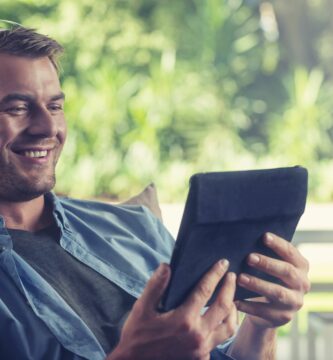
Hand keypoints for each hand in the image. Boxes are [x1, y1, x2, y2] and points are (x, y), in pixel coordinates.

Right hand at [108, 260, 236, 359]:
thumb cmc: (137, 334)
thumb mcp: (141, 308)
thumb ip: (155, 286)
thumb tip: (166, 266)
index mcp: (184, 320)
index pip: (205, 291)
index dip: (215, 274)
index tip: (223, 263)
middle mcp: (197, 335)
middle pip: (223, 307)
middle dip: (229, 288)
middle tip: (232, 276)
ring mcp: (201, 348)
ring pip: (228, 328)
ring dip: (232, 310)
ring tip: (231, 298)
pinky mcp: (201, 357)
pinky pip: (220, 340)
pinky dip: (225, 327)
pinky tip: (219, 319)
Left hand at [236, 232, 310, 328]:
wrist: (269, 309)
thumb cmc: (267, 277)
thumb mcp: (270, 266)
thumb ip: (264, 253)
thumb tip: (245, 237)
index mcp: (301, 266)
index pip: (291, 252)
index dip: (279, 244)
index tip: (264, 236)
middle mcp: (302, 284)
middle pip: (286, 271)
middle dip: (267, 263)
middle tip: (249, 257)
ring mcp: (294, 302)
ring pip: (277, 292)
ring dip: (258, 284)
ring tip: (240, 278)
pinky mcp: (283, 317)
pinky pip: (264, 311)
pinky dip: (248, 305)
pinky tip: (235, 299)